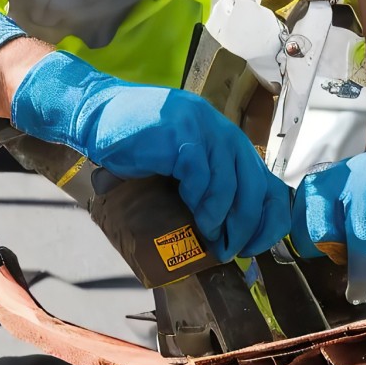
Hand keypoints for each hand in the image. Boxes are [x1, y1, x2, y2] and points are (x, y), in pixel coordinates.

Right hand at [10, 52, 289, 262]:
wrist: (95, 114)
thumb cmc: (136, 144)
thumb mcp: (179, 162)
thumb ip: (203, 182)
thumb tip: (224, 232)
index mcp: (226, 138)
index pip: (266, 179)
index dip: (270, 216)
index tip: (257, 246)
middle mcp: (220, 130)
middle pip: (254, 184)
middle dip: (248, 225)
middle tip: (233, 250)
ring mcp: (201, 128)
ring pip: (230, 182)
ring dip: (225, 220)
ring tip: (214, 242)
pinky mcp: (178, 135)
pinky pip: (201, 175)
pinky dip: (203, 203)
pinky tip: (198, 221)